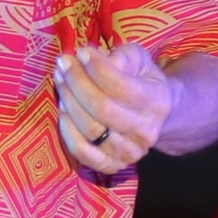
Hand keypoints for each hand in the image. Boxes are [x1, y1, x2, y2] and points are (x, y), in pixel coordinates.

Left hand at [54, 43, 175, 176]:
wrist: (155, 117)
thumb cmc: (141, 81)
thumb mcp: (139, 61)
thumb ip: (121, 56)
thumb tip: (90, 58)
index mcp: (157, 102)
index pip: (122, 87)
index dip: (97, 69)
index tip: (81, 52)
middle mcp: (146, 132)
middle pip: (102, 108)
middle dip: (77, 82)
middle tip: (63, 63)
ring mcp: (129, 153)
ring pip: (90, 129)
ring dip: (68, 101)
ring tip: (60, 80)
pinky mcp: (111, 165)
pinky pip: (81, 151)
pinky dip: (67, 129)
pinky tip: (63, 109)